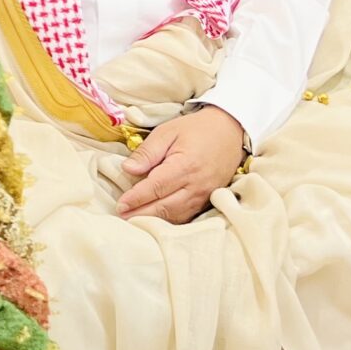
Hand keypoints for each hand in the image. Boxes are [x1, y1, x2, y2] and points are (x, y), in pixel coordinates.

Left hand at [115, 106, 246, 223]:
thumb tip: (128, 169)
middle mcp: (196, 184)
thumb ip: (148, 152)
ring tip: (134, 220)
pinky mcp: (209, 199)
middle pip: (165, 206)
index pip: (156, 187)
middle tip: (122, 216)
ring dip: (154, 220)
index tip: (121, 204)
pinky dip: (170, 220)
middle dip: (141, 213)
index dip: (136, 198)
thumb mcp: (167, 131)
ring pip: (176, 215)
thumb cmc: (196, 129)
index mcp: (185, 165)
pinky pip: (187, 215)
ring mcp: (205, 195)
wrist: (230, 130)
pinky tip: (156, 220)